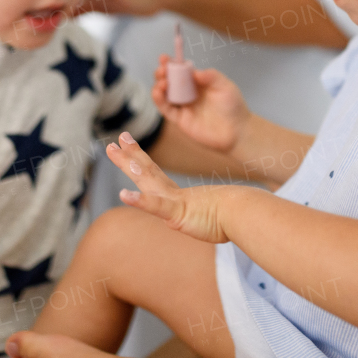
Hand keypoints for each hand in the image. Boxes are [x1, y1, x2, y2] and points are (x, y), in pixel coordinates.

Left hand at [107, 131, 228, 243]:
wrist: (244, 214)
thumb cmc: (233, 215)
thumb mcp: (212, 214)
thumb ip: (206, 212)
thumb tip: (213, 213)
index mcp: (179, 196)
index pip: (154, 174)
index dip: (139, 158)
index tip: (126, 144)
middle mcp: (173, 195)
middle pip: (146, 171)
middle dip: (128, 156)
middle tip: (113, 142)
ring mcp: (174, 202)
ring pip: (147, 181)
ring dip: (130, 166)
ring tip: (114, 152)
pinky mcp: (178, 213)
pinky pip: (156, 206)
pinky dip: (139, 200)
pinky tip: (124, 195)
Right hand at [151, 55, 250, 153]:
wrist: (237, 131)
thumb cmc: (234, 107)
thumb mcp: (225, 86)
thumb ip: (211, 76)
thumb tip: (194, 71)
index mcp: (198, 82)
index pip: (181, 70)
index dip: (171, 64)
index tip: (164, 58)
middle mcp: (188, 93)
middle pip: (169, 80)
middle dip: (162, 73)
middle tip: (162, 70)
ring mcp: (183, 106)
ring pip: (165, 94)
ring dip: (159, 85)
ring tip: (162, 82)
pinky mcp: (180, 120)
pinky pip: (166, 109)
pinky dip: (159, 101)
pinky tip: (158, 93)